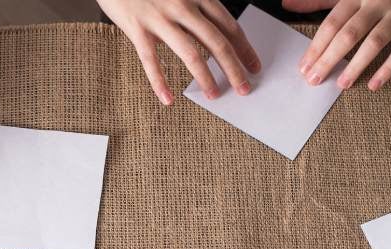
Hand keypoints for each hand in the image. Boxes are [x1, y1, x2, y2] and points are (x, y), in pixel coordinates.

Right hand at [97, 0, 260, 104]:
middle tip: (244, 88)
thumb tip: (208, 38)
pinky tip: (167, 99)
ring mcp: (160, 17)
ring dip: (205, 77)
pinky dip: (160, 82)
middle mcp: (182, 5)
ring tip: (214, 94)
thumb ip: (193, 11)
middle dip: (234, 68)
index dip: (244, 48)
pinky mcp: (137, 28)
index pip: (228, 25)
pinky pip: (151, 60)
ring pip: (190, 53)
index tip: (253, 66)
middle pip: (217, 42)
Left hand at [292, 0, 390, 90]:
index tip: (304, 67)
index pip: (332, 23)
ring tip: (342, 84)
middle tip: (314, 80)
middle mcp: (378, 1)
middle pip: (349, 34)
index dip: (316, 46)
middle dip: (329, 59)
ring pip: (375, 42)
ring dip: (356, 65)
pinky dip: (389, 67)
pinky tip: (374, 84)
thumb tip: (287, 4)